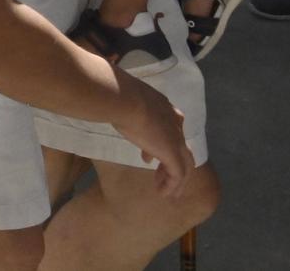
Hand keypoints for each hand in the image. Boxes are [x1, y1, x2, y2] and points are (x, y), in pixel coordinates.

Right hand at [111, 72, 194, 197]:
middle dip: (172, 164)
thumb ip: (120, 105)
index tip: (148, 157)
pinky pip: (177, 175)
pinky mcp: (173, 154)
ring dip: (175, 179)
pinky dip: (172, 186)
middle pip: (181, 149)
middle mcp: (174, 124)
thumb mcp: (122, 99)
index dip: (161, 144)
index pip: (170, 129)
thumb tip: (104, 103)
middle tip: (161, 175)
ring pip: (185, 164)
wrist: (124, 100)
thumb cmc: (117, 96)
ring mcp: (176, 139)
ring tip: (165, 190)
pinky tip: (162, 193)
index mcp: (163, 108)